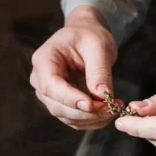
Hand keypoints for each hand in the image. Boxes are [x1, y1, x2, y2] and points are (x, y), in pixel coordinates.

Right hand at [30, 5, 119, 129]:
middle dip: (86, 112)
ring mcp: (50, 94)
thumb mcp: (98, 46)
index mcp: (44, 60)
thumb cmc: (88, 35)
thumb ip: (99, 70)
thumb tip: (102, 95)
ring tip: (114, 108)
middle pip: (58, 106)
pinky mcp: (62, 103)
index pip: (51, 86)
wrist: (86, 36)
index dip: (70, 99)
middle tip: (112, 108)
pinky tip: (109, 111)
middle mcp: (41, 80)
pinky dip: (92, 120)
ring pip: (67, 116)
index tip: (92, 105)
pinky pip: (75, 119)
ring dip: (92, 119)